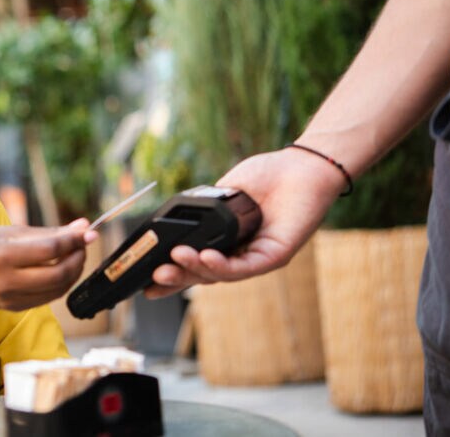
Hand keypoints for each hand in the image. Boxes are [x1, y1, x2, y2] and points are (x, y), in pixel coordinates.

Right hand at [0, 219, 98, 326]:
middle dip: (78, 258)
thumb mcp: (8, 232)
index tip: (89, 231)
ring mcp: (12, 298)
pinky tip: (60, 269)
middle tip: (82, 244)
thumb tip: (82, 225)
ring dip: (73, 271)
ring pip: (58, 288)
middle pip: (59, 273)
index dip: (75, 240)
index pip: (50, 249)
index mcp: (3, 256)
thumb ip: (47, 232)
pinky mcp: (16, 308)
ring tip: (73, 255)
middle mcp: (8, 281)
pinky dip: (61, 283)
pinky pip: (49, 297)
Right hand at [145, 147, 346, 298]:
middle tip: (154, 278)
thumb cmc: (268, 175)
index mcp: (228, 243)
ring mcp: (258, 258)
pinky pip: (244, 267)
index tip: (147, 282)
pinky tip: (205, 257)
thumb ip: (204, 211)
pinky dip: (222, 265)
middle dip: (177, 279)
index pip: (197, 264)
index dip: (174, 275)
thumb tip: (176, 224)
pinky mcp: (275, 256)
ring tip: (174, 260)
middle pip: (205, 275)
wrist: (302, 166)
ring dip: (194, 269)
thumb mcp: (224, 193)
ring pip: (221, 275)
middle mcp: (242, 255)